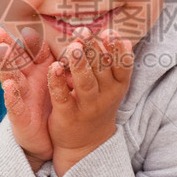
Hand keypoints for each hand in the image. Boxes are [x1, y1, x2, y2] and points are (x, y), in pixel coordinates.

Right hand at [0, 25, 53, 167]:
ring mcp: (21, 97)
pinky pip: (15, 105)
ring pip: (11, 77)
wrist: (49, 140)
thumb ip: (60, 58)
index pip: (29, 49)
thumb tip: (75, 36)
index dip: (24, 34)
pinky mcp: (20, 117)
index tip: (17, 14)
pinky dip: (12, 96)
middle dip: (6, 44)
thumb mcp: (56, 80)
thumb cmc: (50, 105)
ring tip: (1, 50)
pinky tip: (9, 87)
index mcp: (37, 70)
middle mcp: (25, 81)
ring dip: (6, 64)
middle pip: (14, 59)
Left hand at [47, 30, 133, 175]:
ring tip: (73, 48)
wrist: (86, 144)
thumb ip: (113, 63)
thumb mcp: (111, 86)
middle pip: (102, 70)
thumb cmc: (98, 105)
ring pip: (85, 83)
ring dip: (80, 65)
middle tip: (84, 32)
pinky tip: (54, 67)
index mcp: (118, 85)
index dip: (117, 50)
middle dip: (94, 50)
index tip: (109, 33)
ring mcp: (87, 107)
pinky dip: (58, 82)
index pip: (122, 65)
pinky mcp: (68, 116)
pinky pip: (62, 97)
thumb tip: (119, 35)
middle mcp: (106, 96)